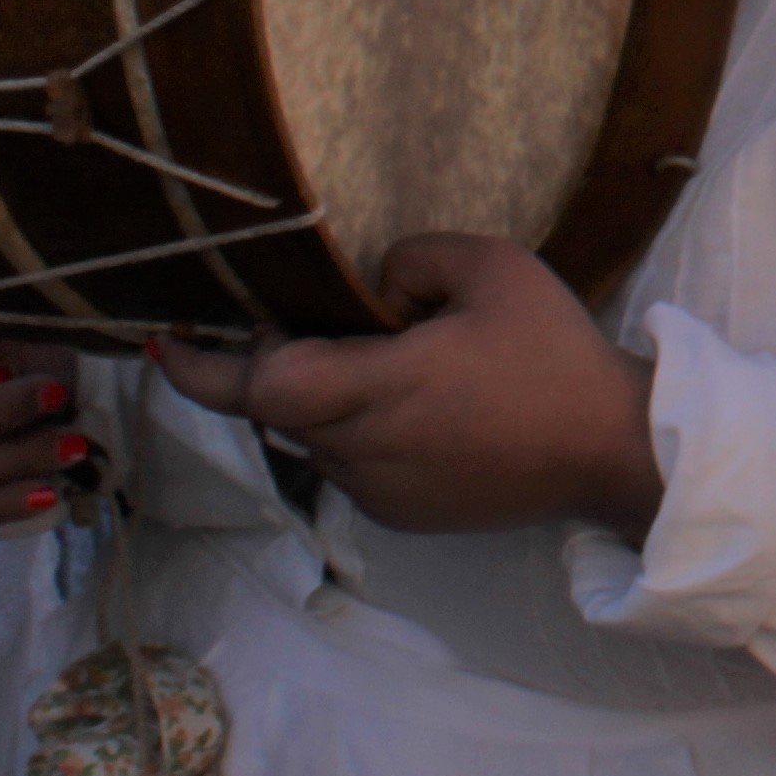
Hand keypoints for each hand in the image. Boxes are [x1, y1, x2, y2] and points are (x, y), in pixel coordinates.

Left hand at [143, 233, 663, 543]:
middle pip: (280, 410)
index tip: (167, 341)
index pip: (264, 387)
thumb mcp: (493, 268)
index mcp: (380, 388)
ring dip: (324, 399)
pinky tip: (421, 406)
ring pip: (313, 440)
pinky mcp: (401, 517)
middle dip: (278, 363)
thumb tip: (370, 284)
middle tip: (308, 317)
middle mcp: (364, 450)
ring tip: (387, 359)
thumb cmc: (551, 355)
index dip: (208, 366)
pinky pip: (350, 466)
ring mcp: (379, 493)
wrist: (608, 450)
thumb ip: (412, 258)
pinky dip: (359, 431)